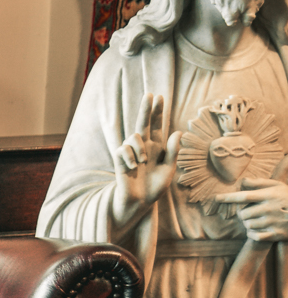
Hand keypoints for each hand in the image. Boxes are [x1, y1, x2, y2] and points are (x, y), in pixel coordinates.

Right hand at [110, 94, 181, 237]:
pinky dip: (130, 157)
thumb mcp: (168, 170)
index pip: (156, 125)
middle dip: (146, 109)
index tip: (159, 97)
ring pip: (133, 136)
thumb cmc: (154, 189)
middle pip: (143, 122)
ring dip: (139, 147)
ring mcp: (131, 153)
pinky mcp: (120, 160)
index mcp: (156, 147)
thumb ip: (173, 152)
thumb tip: (178, 132)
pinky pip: (123, 149)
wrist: (140, 203)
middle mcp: (143, 147)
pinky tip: (133, 167)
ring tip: (142, 162)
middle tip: (149, 94)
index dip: (157, 112)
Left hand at [214, 177, 287, 241]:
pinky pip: (255, 237)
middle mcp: (269, 209)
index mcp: (268, 195)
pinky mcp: (275, 234)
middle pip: (243, 214)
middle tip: (251, 212)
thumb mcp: (277, 186)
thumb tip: (243, 181)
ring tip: (258, 220)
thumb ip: (259, 183)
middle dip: (243, 214)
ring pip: (248, 226)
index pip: (244, 196)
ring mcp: (272, 222)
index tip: (216, 198)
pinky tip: (258, 230)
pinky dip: (253, 234)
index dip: (229, 197)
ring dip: (248, 224)